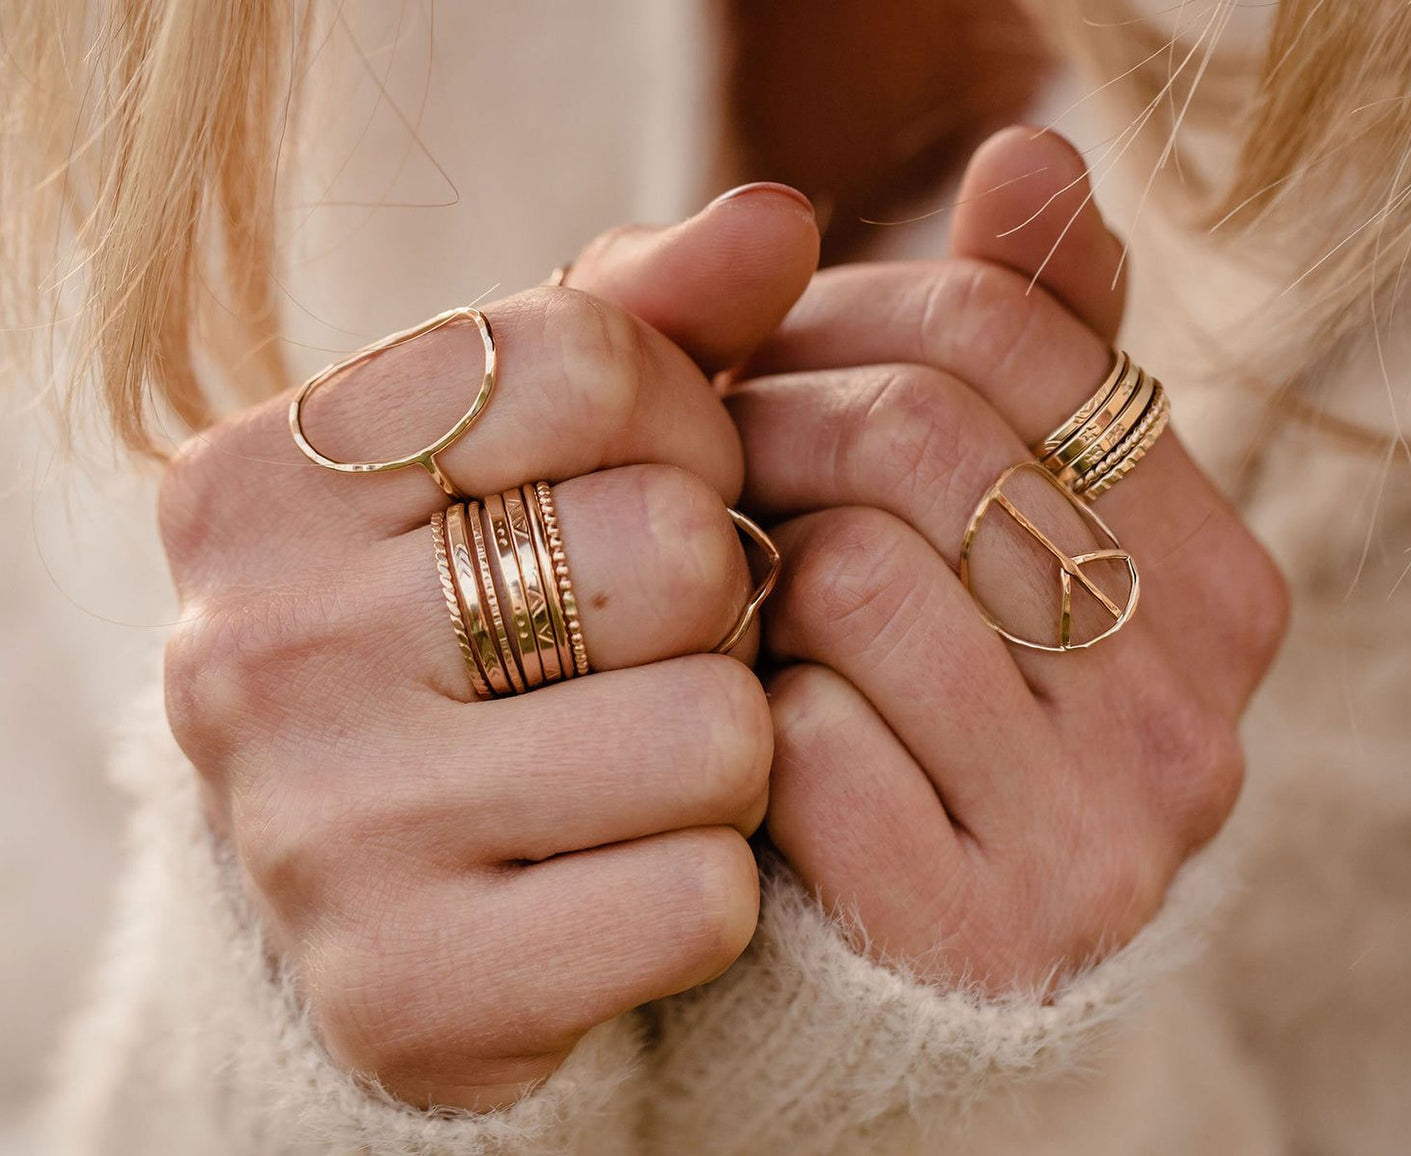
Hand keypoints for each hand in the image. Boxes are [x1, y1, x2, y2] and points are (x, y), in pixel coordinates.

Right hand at [160, 187, 818, 1109]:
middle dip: (715, 595)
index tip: (664, 482)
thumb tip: (774, 218)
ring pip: (712, 731)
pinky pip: (700, 899)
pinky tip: (625, 871)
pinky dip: (708, 884)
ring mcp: (317, 836)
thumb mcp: (533, 452)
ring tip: (639, 756)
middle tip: (648, 641)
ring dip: (725, 746)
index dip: (687, 420)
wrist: (404, 879)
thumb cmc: (483, 623)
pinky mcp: (409, 994)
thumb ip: (645, 322)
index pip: (585, 357)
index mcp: (260, 479)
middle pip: (670, 548)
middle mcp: (254, 649)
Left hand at [729, 128, 1288, 988]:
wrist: (843, 918)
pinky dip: (744, 716)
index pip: (1014, 328)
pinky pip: (804, 738)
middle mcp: (1198, 710)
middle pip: (923, 436)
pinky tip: (750, 734)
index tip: (772, 360)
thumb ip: (1006, 333)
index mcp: (1212, 576)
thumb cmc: (886, 672)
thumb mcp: (949, 499)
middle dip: (766, 425)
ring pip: (855, 574)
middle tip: (708, 470)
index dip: (845, 316)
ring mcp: (1108, 839)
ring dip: (746, 575)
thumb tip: (1032, 154)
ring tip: (735, 603)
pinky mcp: (983, 940)